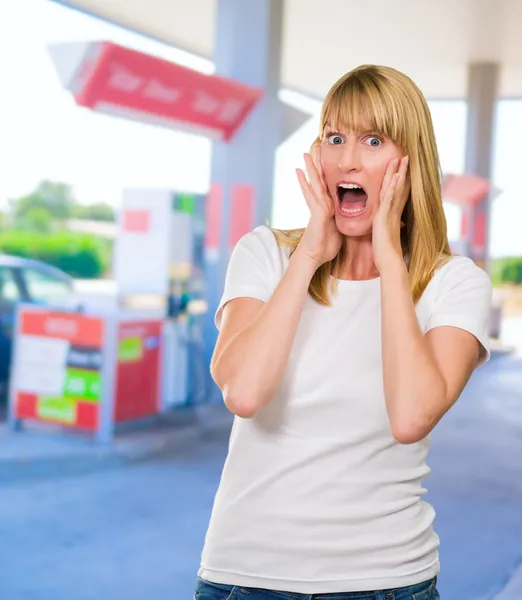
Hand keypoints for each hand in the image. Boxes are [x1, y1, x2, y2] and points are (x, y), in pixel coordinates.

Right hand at [294, 146, 342, 268]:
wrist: (314, 256)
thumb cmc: (325, 246)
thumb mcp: (339, 230)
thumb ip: (341, 220)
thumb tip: (349, 218)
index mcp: (329, 207)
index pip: (328, 185)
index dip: (327, 171)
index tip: (326, 159)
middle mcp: (321, 204)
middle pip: (320, 179)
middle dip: (318, 164)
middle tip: (316, 147)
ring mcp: (317, 207)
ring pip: (314, 183)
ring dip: (310, 167)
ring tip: (306, 153)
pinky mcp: (316, 212)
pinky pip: (310, 194)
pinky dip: (305, 183)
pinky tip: (299, 171)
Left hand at [373, 156, 409, 272]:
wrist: (389, 261)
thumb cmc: (385, 251)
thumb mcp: (384, 235)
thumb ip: (386, 227)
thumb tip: (390, 226)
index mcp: (392, 214)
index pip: (397, 193)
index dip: (400, 180)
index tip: (402, 169)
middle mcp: (393, 211)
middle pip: (398, 187)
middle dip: (401, 172)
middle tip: (405, 157)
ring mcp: (390, 213)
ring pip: (395, 189)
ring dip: (398, 174)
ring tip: (401, 160)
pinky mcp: (386, 217)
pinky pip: (390, 199)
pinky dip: (393, 187)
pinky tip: (396, 177)